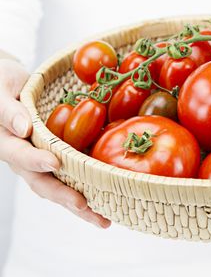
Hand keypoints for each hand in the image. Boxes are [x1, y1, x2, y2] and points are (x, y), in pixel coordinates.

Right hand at [0, 58, 110, 227]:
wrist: (8, 85)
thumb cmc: (2, 81)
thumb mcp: (1, 89)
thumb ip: (9, 110)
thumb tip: (24, 128)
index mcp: (6, 141)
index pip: (19, 154)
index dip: (35, 160)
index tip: (54, 162)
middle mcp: (23, 157)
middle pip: (41, 182)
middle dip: (64, 196)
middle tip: (85, 207)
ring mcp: (39, 161)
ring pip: (57, 187)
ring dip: (79, 205)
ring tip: (103, 220)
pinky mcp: (55, 158)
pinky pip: (70, 177)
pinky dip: (87, 190)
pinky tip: (107, 202)